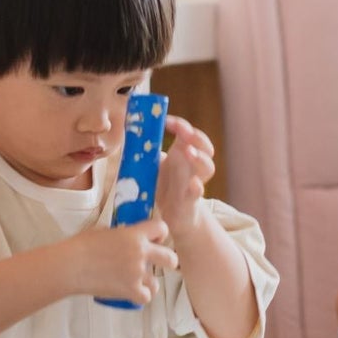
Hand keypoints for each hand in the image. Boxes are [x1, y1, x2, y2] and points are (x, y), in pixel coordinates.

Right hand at [69, 218, 178, 306]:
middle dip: (167, 261)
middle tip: (159, 263)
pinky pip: (146, 297)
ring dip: (148, 282)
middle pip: (170, 258)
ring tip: (136, 281)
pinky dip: (139, 296)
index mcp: (134, 235)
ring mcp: (137, 273)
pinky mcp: (130, 290)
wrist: (70, 266)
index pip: (162, 228)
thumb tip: (123, 238)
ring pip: (157, 282)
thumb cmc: (81, 246)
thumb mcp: (102, 231)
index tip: (154, 240)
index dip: (160, 234)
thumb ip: (119, 234)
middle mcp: (140, 253)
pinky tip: (131, 293)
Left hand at [154, 114, 215, 239]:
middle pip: (205, 147)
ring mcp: (193, 182)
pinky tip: (194, 184)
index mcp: (183, 154)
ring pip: (207, 168)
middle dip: (197, 137)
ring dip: (200, 158)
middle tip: (185, 133)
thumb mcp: (154, 165)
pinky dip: (197, 188)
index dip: (182, 125)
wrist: (173, 216)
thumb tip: (130, 131)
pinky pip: (197, 194)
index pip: (189, 133)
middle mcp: (192, 166)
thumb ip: (147, 150)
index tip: (167, 121)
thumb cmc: (164, 187)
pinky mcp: (190, 201)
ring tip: (189, 152)